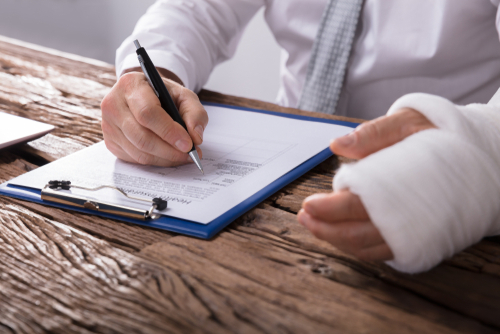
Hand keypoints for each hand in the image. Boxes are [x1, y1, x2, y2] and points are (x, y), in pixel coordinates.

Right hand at [101, 71, 207, 165]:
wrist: (145, 95)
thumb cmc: (164, 95)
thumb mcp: (184, 95)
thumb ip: (195, 113)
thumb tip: (196, 138)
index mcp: (130, 85)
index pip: (147, 113)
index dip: (169, 131)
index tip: (188, 144)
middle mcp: (113, 104)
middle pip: (141, 136)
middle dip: (169, 150)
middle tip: (190, 155)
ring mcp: (108, 125)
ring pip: (138, 151)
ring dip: (165, 158)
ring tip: (183, 156)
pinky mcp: (110, 142)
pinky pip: (134, 159)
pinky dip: (156, 161)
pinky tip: (169, 156)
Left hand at [298, 108, 435, 261]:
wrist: (481, 156)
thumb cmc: (442, 136)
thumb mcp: (410, 122)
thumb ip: (375, 133)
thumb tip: (337, 144)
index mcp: (402, 187)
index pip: (356, 205)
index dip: (328, 209)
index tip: (308, 205)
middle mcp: (409, 218)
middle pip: (357, 234)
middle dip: (326, 229)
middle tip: (304, 219)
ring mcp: (415, 233)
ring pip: (368, 248)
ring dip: (337, 240)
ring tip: (314, 227)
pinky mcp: (419, 239)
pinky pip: (382, 251)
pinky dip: (357, 246)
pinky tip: (340, 234)